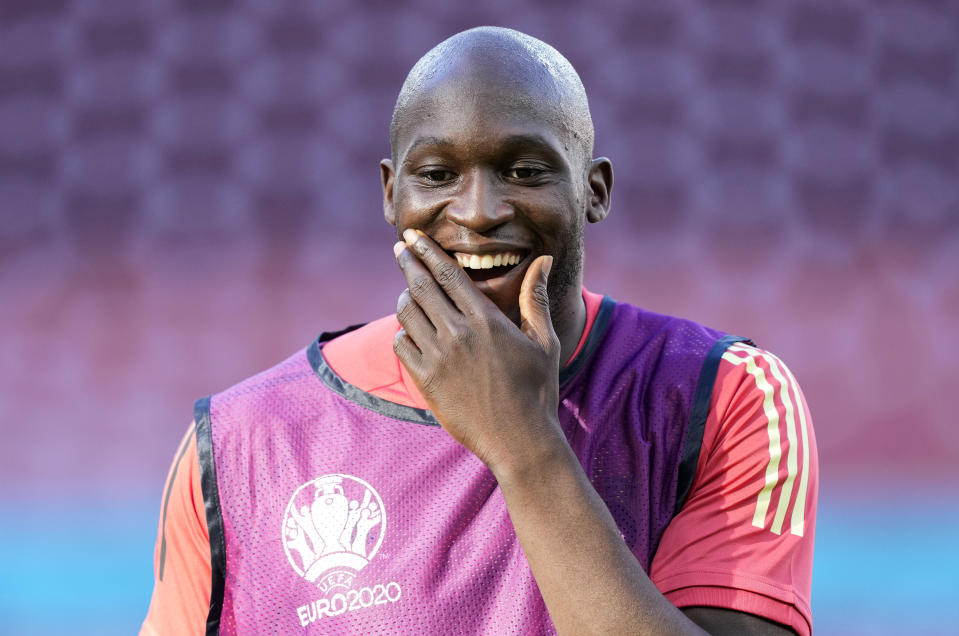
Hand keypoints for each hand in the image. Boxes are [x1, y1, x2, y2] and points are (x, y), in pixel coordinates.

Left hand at [392, 229, 564, 474]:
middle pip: (422, 286)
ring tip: (408, 292)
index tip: (413, 236)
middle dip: (408, 261)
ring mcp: (439, 358)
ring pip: (407, 314)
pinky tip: (411, 332)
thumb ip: (535, 298)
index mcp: (486, 320)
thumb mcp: (544, 342)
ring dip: (405, 297)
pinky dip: (403, 334)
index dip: (427, 250)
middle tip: (400, 248)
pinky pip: (402, 346)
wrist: (519, 441)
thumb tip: (543, 260)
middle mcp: (459, 334)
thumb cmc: (537, 391)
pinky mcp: (426, 381)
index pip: (448, 273)